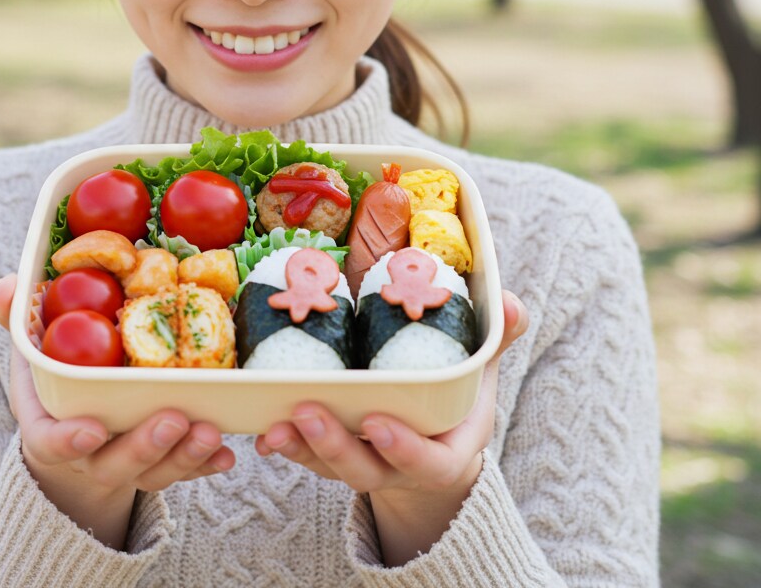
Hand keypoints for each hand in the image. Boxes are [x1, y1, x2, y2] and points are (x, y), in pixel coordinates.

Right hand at [0, 274, 234, 546]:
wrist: (76, 425)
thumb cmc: (56, 373)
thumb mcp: (33, 345)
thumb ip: (17, 317)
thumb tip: (4, 288)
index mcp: (50, 425)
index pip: (50, 442)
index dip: (68, 441)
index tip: (92, 430)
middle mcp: (89, 454)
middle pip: (114, 462)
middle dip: (145, 445)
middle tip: (175, 418)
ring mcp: (127, 464)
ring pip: (153, 471)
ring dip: (183, 455)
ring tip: (210, 431)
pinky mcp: (161, 464)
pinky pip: (184, 471)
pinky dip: (205, 465)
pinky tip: (228, 453)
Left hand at [255, 289, 528, 562]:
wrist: (431, 444)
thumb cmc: (456, 399)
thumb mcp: (480, 372)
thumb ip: (496, 339)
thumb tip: (512, 303)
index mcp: (442, 452)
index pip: (428, 462)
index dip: (404, 449)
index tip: (378, 423)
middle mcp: (397, 466)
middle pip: (365, 469)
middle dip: (335, 445)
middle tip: (308, 411)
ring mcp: (361, 464)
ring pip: (327, 465)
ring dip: (300, 445)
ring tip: (275, 423)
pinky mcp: (329, 456)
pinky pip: (305, 456)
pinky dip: (284, 444)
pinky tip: (260, 430)